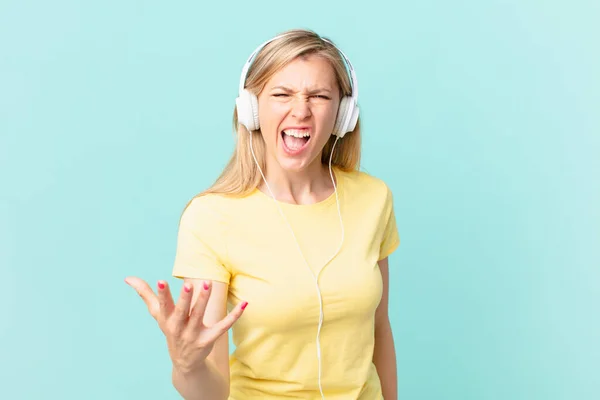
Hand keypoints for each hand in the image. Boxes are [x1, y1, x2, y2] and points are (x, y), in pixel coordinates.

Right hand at [125, 276, 247, 373]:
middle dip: (184, 298)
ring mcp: (194, 334)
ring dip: (203, 300)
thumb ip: (145, 294)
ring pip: (199, 315)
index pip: (163, 306)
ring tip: (208, 284)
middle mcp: (179, 327)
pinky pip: (223, 326)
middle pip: (182, 311)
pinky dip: (234, 315)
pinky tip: (244, 304)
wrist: (184, 362)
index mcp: (166, 320)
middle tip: (189, 284)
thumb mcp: (158, 314)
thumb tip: (128, 278)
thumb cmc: (171, 330)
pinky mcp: (209, 339)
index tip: (161, 281)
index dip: (162, 294)